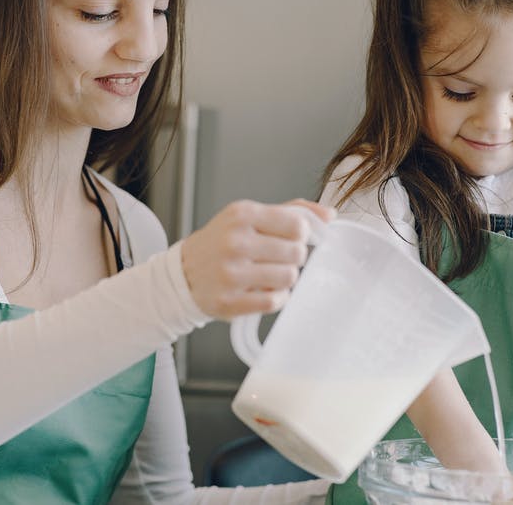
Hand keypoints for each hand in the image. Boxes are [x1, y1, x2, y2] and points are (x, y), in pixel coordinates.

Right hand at [180, 199, 334, 319]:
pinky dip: (276, 297)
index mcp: (242, 215)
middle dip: (293, 257)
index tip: (290, 238)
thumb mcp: (249, 216)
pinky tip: (263, 290)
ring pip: (289, 277)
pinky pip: (275, 301)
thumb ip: (290, 211)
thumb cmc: (221, 242)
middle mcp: (235, 242)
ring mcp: (231, 274)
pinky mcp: (230, 302)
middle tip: (277, 258)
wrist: (183, 273)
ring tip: (269, 274)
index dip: (300, 234)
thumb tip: (329, 215)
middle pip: (297, 252)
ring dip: (285, 278)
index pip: (297, 225)